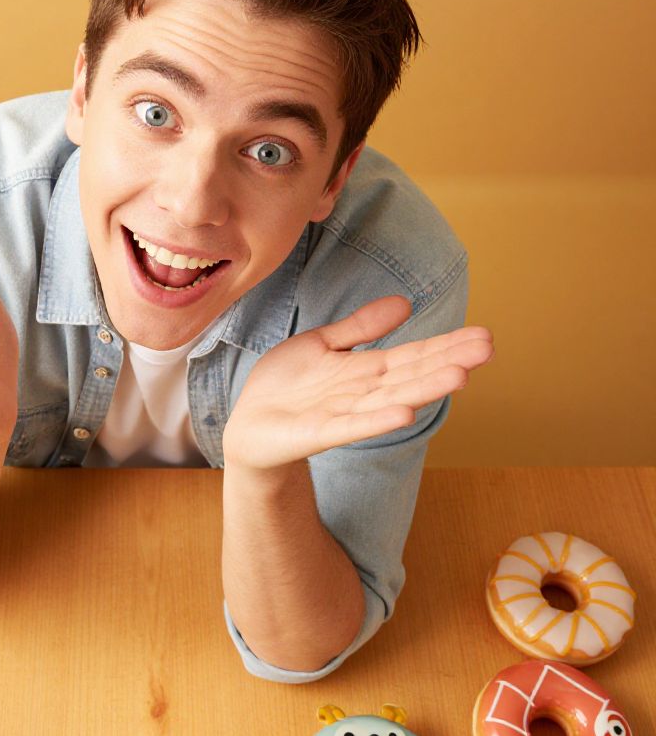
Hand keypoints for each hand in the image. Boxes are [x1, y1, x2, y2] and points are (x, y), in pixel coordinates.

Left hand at [222, 295, 493, 471]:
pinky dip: (377, 420)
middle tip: (488, 347)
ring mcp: (343, 414)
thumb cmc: (285, 385)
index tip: (484, 335)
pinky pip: (352, 426)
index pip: (413, 355)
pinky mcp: (318, 432)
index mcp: (365, 370)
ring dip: (424, 388)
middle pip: (411, 374)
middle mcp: (363, 392)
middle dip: (448, 361)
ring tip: (460, 376)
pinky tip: (404, 412)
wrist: (248, 424)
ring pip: (391, 398)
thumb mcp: (322, 344)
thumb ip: (361, 327)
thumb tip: (405, 303)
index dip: (446, 344)